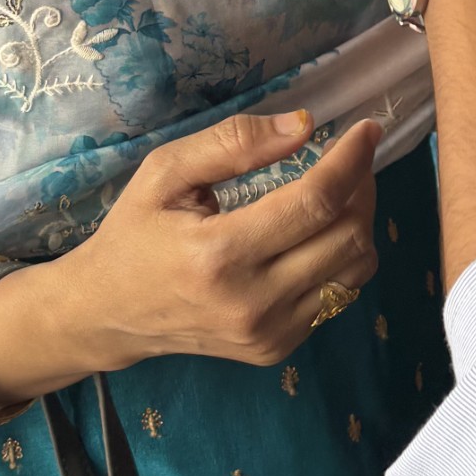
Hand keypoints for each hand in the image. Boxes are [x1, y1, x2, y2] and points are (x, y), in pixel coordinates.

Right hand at [0, 112, 381, 394]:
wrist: (108, 314)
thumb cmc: (134, 233)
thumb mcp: (165, 172)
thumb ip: (232, 143)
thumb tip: (303, 125)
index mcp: (219, 255)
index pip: (315, 203)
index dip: (352, 161)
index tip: (366, 129)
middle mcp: (252, 303)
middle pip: (348, 237)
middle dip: (361, 186)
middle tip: (348, 157)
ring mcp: (269, 334)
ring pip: (355, 270)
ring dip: (358, 222)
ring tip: (335, 192)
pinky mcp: (277, 349)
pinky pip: (338, 296)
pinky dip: (339, 257)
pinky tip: (312, 234)